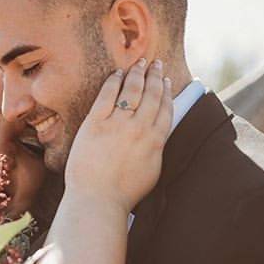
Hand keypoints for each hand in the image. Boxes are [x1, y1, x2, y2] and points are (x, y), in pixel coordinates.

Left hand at [64, 58, 172, 213]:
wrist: (97, 200)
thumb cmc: (123, 192)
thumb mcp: (151, 170)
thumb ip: (156, 148)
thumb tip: (158, 133)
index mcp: (156, 141)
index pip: (166, 108)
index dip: (167, 91)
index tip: (166, 80)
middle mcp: (140, 128)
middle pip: (152, 94)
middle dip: (155, 75)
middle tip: (156, 64)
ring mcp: (118, 124)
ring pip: (133, 90)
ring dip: (138, 73)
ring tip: (140, 63)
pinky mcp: (96, 122)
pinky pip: (108, 94)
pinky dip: (115, 80)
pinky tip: (117, 73)